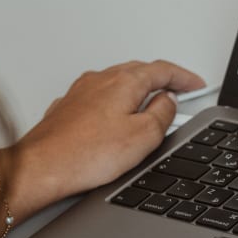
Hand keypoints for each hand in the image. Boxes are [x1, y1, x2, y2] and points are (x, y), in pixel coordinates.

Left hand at [0, 60, 205, 214]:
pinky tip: (116, 118)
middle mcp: (100, 80)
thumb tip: (168, 102)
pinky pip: (100, 97)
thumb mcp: (143, 136)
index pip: (163, 70)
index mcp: (124, 82)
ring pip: (117, 82)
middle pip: (139, 71)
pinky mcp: (68, 108)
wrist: (41, 168)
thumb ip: (163, 114)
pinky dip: (116, 101)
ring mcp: (81, 92)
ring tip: (150, 105)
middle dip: (162, 80)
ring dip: (138, 90)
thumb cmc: (85, 155)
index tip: (196, 84)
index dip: (184, 78)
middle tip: (179, 91)